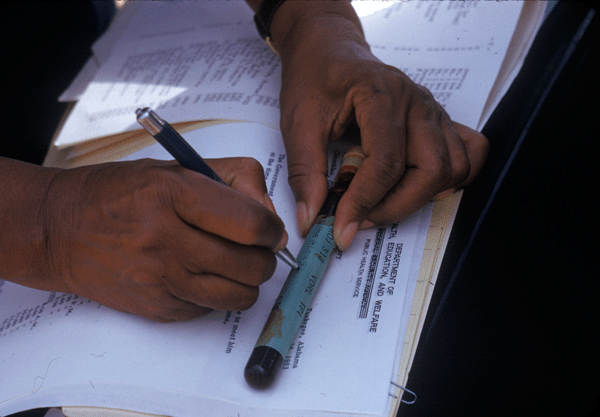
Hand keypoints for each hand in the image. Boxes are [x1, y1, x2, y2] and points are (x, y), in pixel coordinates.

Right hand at [2, 157, 285, 321]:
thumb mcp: (176, 166)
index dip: (272, 229)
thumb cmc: (119, 193)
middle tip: (255, 248)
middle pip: (251, 265)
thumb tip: (270, 219)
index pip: (250, 223)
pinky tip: (199, 276)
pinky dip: (216, 295)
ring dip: (248, 282)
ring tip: (235, 266)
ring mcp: (160, 279)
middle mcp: (166, 238)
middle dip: (265, 257)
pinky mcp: (156, 308)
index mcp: (173, 193)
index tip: (270, 230)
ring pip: (238, 296)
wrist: (58, 230)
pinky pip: (210, 310)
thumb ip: (232, 180)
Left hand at [270, 1, 488, 249]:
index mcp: (381, 95)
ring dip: (420, 197)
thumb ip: (305, 174)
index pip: (387, 162)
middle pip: (432, 170)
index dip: (364, 202)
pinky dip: (452, 179)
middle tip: (360, 218)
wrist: (328, 51)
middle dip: (395, 206)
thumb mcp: (298, 124)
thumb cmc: (314, 79)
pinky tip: (418, 185)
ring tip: (381, 202)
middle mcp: (416, 102)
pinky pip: (469, 153)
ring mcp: (432, 111)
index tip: (341, 228)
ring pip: (454, 168)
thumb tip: (311, 219)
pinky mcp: (437, 121)